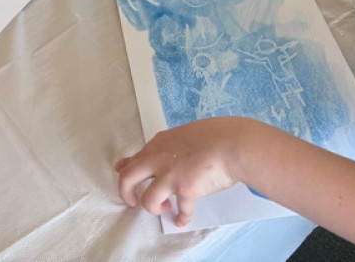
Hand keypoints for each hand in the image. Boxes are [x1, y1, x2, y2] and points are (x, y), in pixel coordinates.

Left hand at [116, 117, 247, 226]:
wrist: (231, 143)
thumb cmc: (216, 135)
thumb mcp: (186, 133)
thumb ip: (172, 144)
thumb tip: (165, 151)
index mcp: (160, 143)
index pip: (136, 157)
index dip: (127, 168)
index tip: (123, 172)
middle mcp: (159, 159)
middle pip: (128, 178)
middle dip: (125, 192)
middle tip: (131, 201)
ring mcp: (170, 175)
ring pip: (148, 200)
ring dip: (153, 208)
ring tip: (163, 208)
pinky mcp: (185, 191)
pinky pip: (180, 211)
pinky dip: (182, 217)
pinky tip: (183, 220)